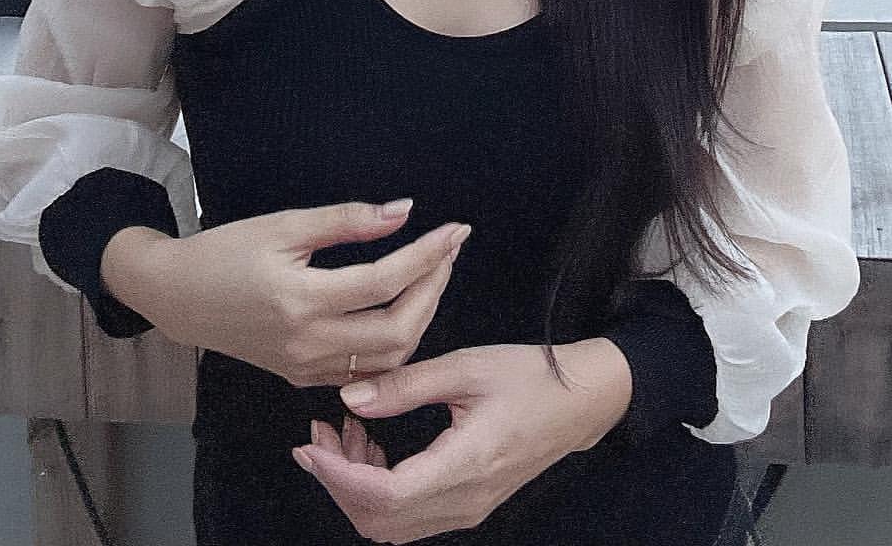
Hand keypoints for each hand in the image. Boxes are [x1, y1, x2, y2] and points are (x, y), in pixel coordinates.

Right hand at [128, 200, 468, 385]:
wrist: (178, 297)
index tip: (456, 230)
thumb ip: (347, 220)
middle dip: (434, 290)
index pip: (385, 281)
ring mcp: (304, 368)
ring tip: (431, 274)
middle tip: (449, 252)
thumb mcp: (284, 224)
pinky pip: (363, 371)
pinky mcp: (301, 378)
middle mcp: (306, 344)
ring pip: (387, 359)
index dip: (428, 255)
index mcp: (300, 300)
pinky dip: (392, 343)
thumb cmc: (227, 251)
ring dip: (420, 318)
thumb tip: (404, 211)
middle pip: (398, 332)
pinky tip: (400, 307)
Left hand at [293, 339, 632, 542]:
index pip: (383, 496)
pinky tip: (374, 444)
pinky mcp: (467, 505)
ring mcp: (466, 510)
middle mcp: (463, 502)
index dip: (337, 475)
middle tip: (320, 430)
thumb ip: (406, 385)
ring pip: (389, 524)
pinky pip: (408, 516)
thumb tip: (348, 399)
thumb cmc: (528, 376)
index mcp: (465, 465)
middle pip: (377, 520)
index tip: (310, 443)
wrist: (581, 402)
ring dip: (355, 485)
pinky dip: (378, 488)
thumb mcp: (466, 367)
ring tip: (347, 430)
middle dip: (337, 479)